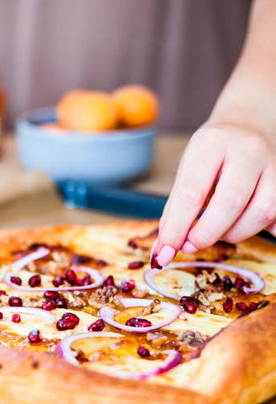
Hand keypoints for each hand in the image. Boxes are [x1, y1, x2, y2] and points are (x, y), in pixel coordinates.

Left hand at [153, 120, 275, 266]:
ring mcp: (274, 165)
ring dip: (233, 234)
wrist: (249, 124)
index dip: (176, 228)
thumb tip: (163, 250)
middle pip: (230, 202)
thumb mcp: (187, 171)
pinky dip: (261, 231)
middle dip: (206, 234)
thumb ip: (175, 210)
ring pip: (260, 213)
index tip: (164, 253)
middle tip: (190, 245)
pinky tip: (243, 226)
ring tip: (216, 230)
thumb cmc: (212, 154)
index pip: (191, 192)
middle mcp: (247, 151)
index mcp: (211, 144)